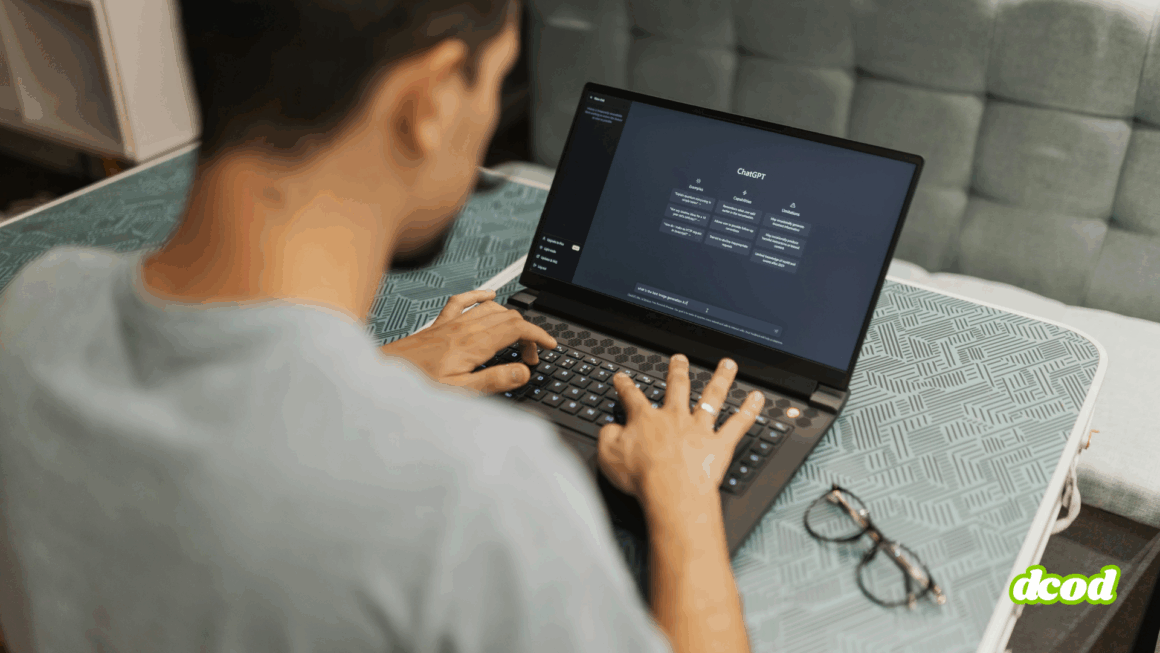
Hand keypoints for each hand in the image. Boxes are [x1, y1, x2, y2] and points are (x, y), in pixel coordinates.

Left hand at [380, 289, 556, 392]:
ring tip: (516, 338)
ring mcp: (451, 324)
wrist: (382, 376)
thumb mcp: (461, 393)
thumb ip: (495, 381)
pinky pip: (463, 301)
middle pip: (508, 317)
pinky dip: (480, 296)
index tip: (549, 346)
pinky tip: (488, 296)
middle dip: (527, 333)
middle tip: (530, 356)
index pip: (516, 329)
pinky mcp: (439, 325)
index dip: (538, 335)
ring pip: (491, 308)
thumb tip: (523, 372)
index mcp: (473, 344)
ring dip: (510, 318)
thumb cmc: (416, 387)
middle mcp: (463, 329)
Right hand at [597, 354, 764, 506]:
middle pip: (677, 387)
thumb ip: (608, 437)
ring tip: (727, 365)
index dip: (626, 385)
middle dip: (677, 371)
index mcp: (646, 420)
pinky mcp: (719, 444)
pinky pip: (738, 424)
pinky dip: (749, 410)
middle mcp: (675, 418)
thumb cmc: (642, 478)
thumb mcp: (608, 456)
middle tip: (679, 359)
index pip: (633, 397)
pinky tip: (757, 398)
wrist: (672, 493)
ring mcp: (699, 429)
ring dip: (720, 379)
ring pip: (712, 397)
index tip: (623, 377)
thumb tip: (610, 428)